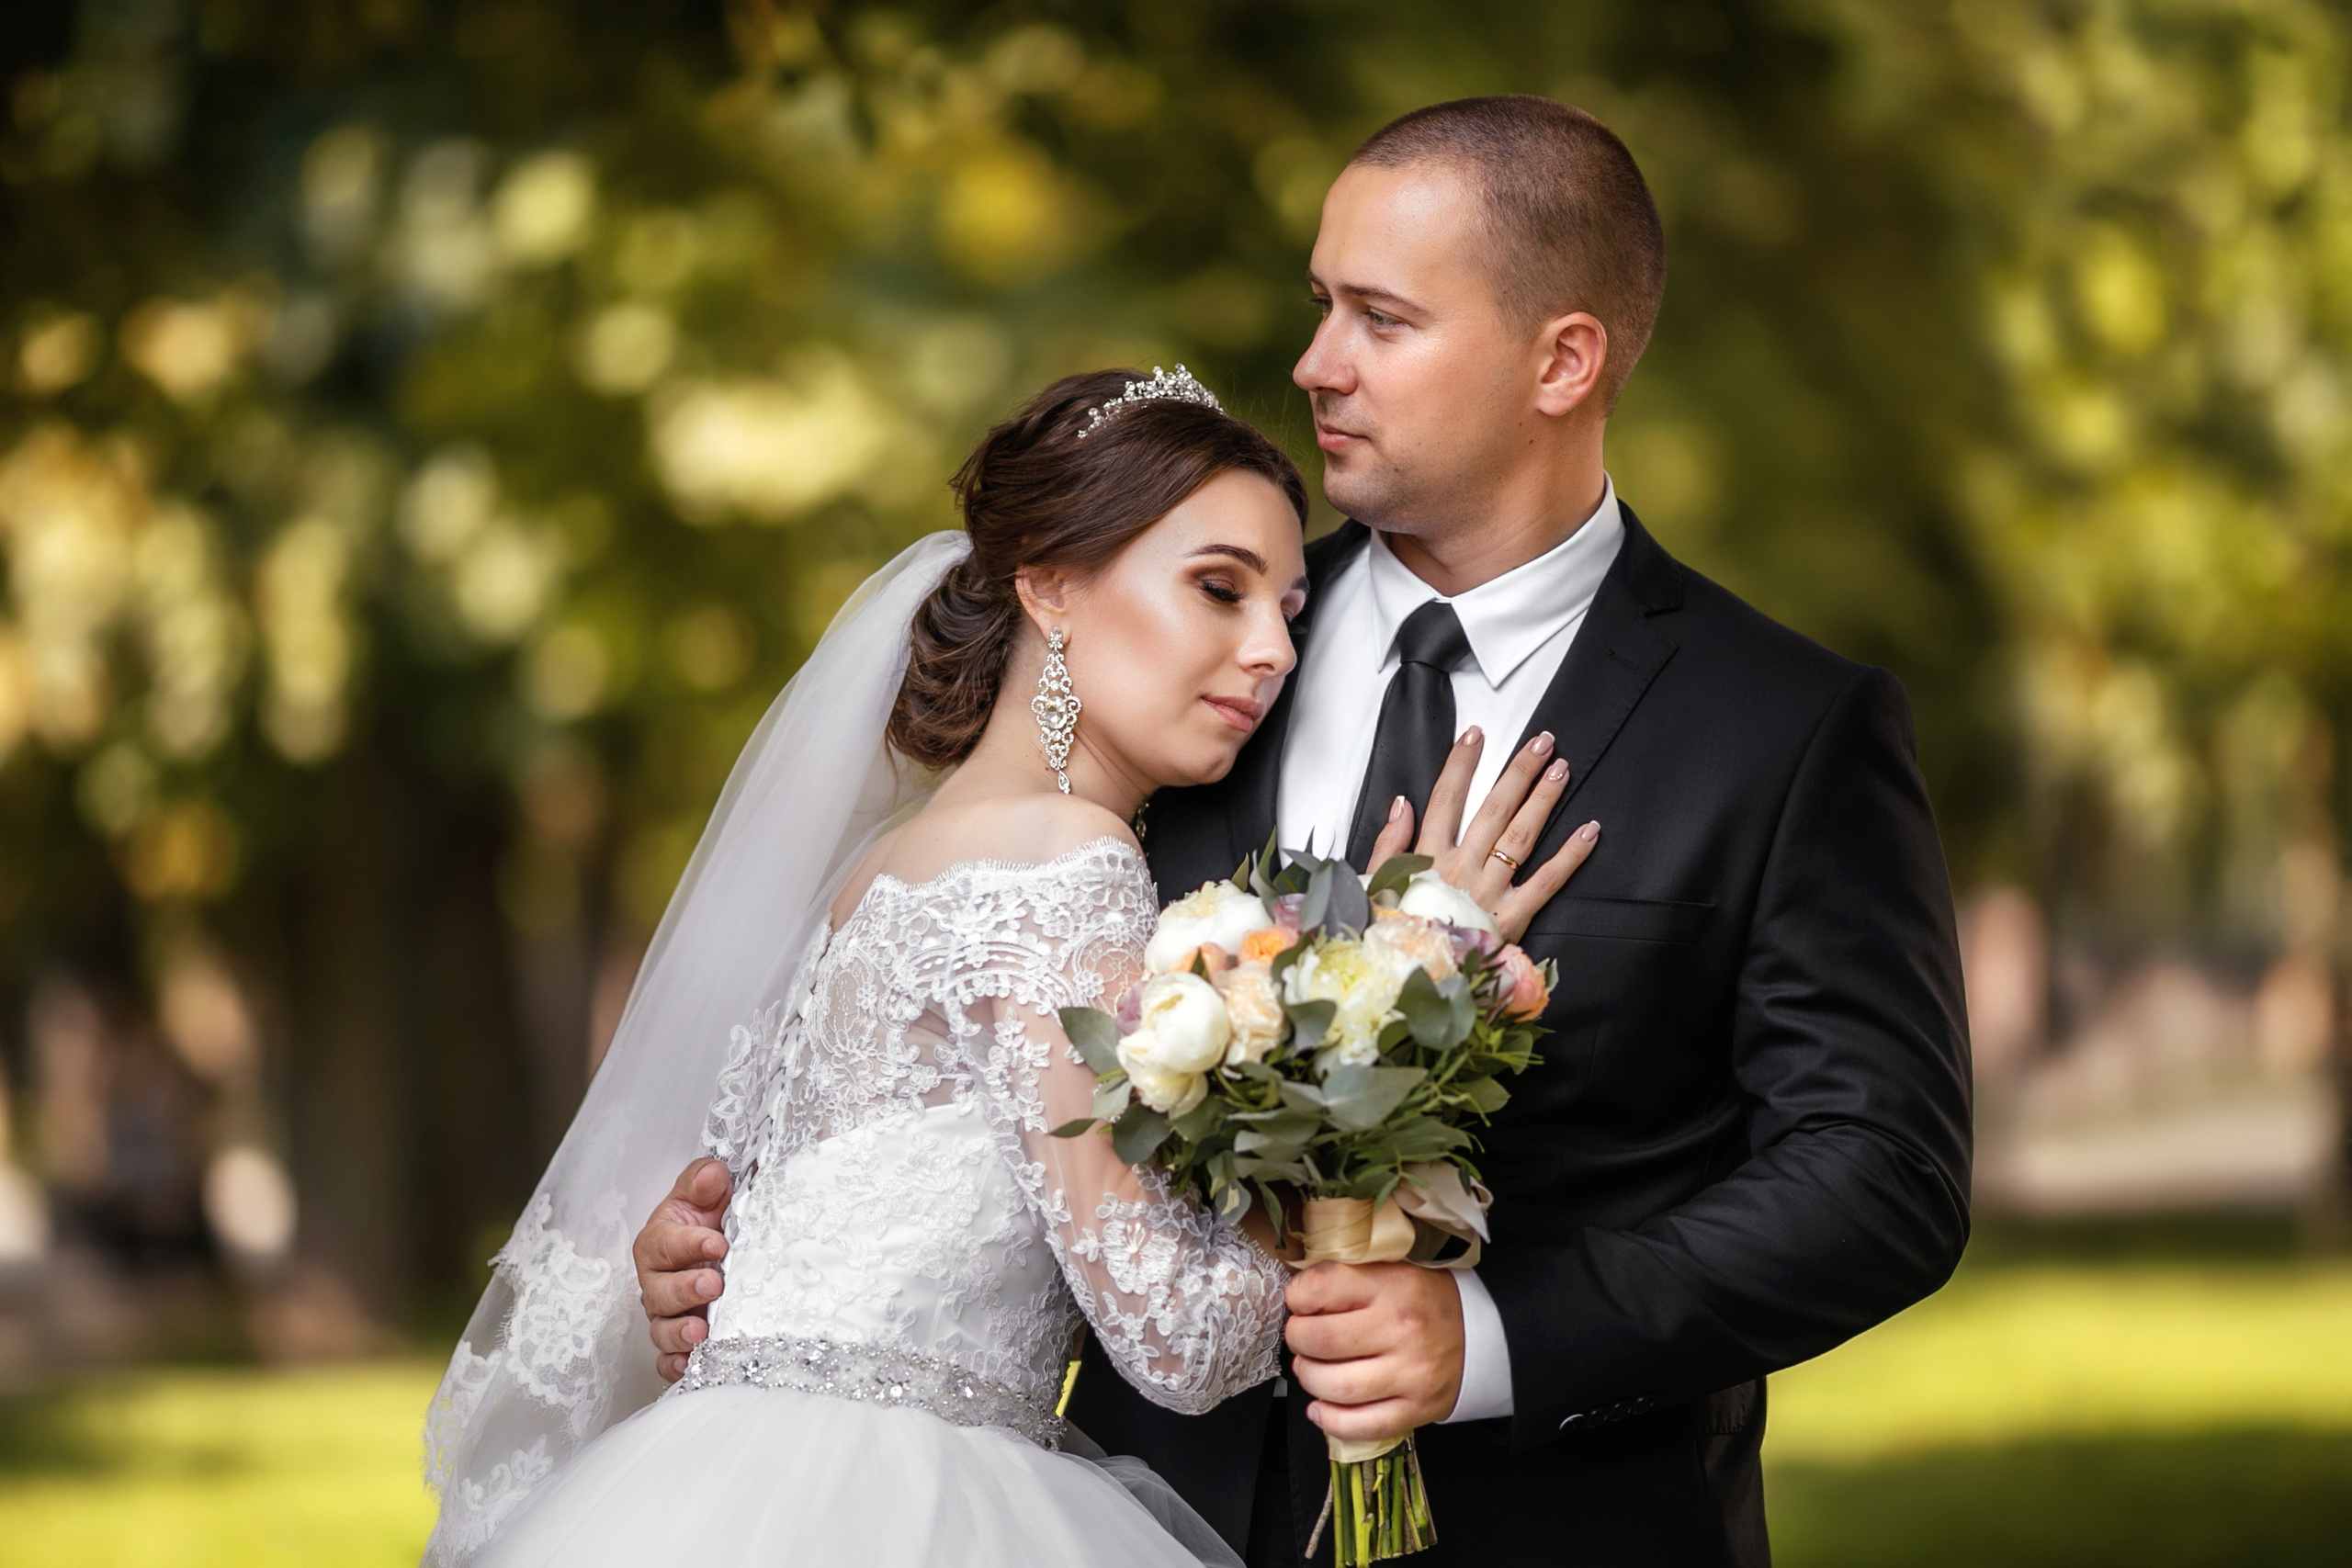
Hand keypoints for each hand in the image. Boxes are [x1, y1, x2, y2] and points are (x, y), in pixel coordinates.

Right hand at [632, 1157, 732, 1382]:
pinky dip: (674, 1365)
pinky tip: (688, 1365)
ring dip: (678, 1333)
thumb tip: (712, 1175)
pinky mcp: (677, 1340)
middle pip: (659, 1292)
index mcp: (658, 1243)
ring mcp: (666, 1313)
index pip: (665, 1244)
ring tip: (700, 1333)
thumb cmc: (708, 1220)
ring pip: (660, 1329)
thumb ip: (705, 1182)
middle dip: (685, 1290)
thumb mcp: (707, 1194)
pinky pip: (666, 1359)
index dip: (689, 1244)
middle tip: (714, 1284)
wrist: (718, 1246)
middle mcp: (656, 1281)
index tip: (718, 1242)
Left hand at [1284, 1262, 1464, 1442]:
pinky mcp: (1417, 1409)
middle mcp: (1403, 1328)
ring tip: (1310, 1369)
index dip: (1297, 1296)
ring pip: (1337, 1387)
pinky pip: (1362, 1425)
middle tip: (1300, 1338)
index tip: (1298, 1302)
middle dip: (1297, 1340)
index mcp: (1394, 1284)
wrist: (1484, 1334)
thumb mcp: (1394, 1269)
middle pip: (1321, 1340)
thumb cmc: (1426, 1300)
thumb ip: (1349, 1274)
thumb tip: (1296, 1291)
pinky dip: (1331, 1420)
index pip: (1323, 1287)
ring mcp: (1412, 1373)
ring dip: (1309, 1379)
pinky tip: (1320, 1408)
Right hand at [1364, 726, 1598, 941]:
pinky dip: (1570, 856)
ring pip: (1521, 838)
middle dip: (1518, 772)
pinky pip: (1547, 883)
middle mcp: (1462, 870)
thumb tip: (1402, 803)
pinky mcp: (1513, 919)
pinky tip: (1589, 831)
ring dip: (1543, 800)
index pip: (1445, 800)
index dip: (1461, 765)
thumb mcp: (1376, 887)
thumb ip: (1388, 844)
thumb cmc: (1397, 934)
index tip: (1476, 735)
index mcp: (1428, 860)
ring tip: (1561, 770)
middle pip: (1494, 810)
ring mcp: (1490, 893)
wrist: (1412, 983)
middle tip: (1542, 743)